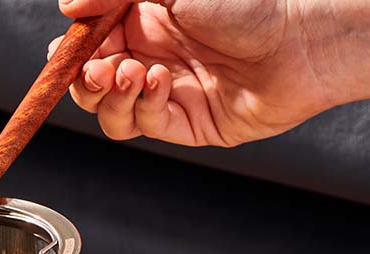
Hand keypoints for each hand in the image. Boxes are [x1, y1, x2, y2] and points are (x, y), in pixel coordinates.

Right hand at [49, 0, 333, 146]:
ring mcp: (167, 94)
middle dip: (84, 80)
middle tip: (98, 69)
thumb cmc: (248, 4)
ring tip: (134, 73)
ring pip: (112, 112)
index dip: (72, 49)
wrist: (301, 42)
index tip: (71, 44)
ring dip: (112, 95)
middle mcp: (150, 58)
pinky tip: (161, 83)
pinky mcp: (187, 124)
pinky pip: (147, 126)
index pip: (88, 43)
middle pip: (91, 84)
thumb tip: (67, 5)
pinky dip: (144, 106)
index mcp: (143, 22)